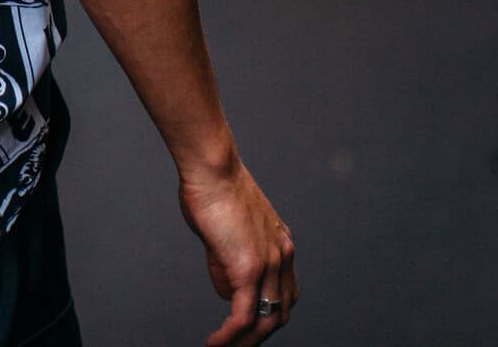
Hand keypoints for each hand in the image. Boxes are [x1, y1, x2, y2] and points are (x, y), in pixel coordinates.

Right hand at [180, 161, 296, 345]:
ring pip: (265, 322)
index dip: (269, 315)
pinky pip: (243, 317)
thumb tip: (226, 290)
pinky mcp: (249, 268)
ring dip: (245, 343)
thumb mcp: (224, 232)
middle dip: (259, 337)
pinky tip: (215, 343)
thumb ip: (227, 262)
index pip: (286, 294)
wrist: (212, 168)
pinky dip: (230, 337)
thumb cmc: (211, 190)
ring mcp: (270, 264)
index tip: (249, 327)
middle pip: (281, 313)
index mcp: (282, 245)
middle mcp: (284, 256)